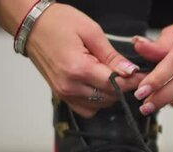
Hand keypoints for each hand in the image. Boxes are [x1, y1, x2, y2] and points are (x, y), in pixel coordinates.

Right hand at [0, 0, 145, 117]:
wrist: (31, 25)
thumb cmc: (58, 22)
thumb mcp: (91, 32)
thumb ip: (112, 56)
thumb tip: (130, 71)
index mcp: (78, 68)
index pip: (114, 84)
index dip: (131, 81)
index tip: (141, 75)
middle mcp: (69, 86)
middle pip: (109, 97)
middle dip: (122, 86)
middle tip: (127, 72)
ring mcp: (64, 93)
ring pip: (100, 105)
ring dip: (110, 93)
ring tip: (109, 74)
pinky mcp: (61, 95)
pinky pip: (87, 108)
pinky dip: (97, 101)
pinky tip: (97, 85)